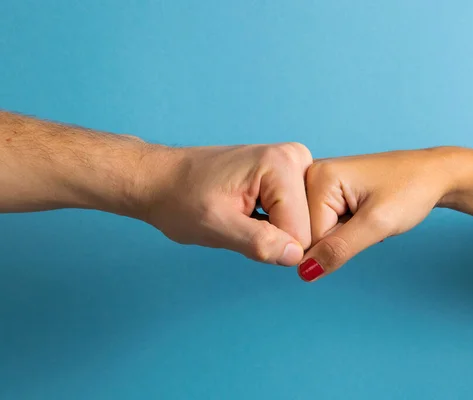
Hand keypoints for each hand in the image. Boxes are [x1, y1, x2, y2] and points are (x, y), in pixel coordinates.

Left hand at [139, 143, 312, 265]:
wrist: (159, 179)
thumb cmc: (179, 198)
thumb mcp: (216, 226)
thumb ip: (259, 242)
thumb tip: (296, 257)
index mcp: (282, 165)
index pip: (301, 231)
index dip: (272, 246)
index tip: (240, 231)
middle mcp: (295, 158)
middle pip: (305, 224)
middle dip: (273, 235)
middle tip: (239, 222)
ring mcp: (292, 163)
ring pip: (301, 222)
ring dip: (272, 229)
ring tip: (241, 215)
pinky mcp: (286, 174)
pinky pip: (293, 214)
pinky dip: (271, 221)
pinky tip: (248, 211)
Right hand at [298, 147, 455, 280]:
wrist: (433, 174)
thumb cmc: (410, 189)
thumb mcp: (376, 224)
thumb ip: (338, 249)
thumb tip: (305, 272)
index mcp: (317, 176)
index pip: (309, 235)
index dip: (339, 242)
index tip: (365, 223)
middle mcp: (310, 175)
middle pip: (310, 232)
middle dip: (339, 237)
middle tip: (367, 219)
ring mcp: (318, 182)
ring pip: (318, 231)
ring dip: (343, 233)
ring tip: (366, 214)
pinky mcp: (326, 190)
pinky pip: (325, 223)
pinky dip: (346, 227)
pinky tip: (361, 213)